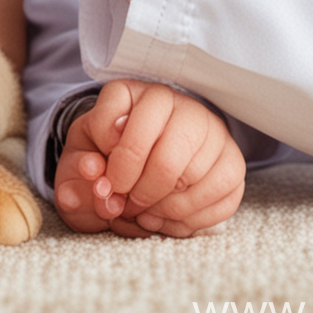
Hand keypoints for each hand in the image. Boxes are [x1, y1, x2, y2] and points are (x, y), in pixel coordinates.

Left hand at [53, 80, 245, 237]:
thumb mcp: (84, 155)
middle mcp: (183, 105)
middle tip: (126, 205)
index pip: (126, 125)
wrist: (145, 160)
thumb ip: (78, 167)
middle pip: (165, 162)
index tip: (106, 181)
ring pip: (192, 182)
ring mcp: (213, 133)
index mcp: (140, 94)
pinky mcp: (233, 164)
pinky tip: (168, 215)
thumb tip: (91, 169)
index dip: (113, 166)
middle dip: (139, 195)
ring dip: (163, 210)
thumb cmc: (110, 156)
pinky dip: (189, 219)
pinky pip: (219, 199)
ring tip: (145, 211)